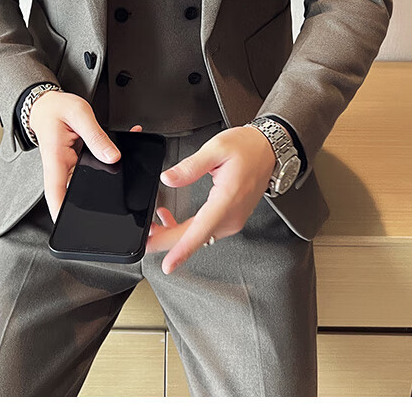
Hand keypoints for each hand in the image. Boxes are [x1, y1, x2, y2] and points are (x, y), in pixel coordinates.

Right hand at [29, 90, 141, 221]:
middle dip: (92, 203)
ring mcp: (68, 168)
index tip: (69, 226)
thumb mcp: (80, 115)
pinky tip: (123, 153)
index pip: (55, 193)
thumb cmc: (57, 109)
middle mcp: (60, 168)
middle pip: (73, 195)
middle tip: (113, 206)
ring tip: (125, 177)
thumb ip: (96, 136)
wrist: (48, 105)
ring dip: (105, 182)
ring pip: (86, 184)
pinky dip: (108, 163)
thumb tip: (112, 156)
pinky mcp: (76, 164)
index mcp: (56, 159)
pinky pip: (93, 170)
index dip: (61, 212)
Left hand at [145, 125, 276, 273]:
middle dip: (167, 241)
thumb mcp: (216, 148)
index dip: (182, 249)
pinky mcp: (229, 219)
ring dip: (174, 235)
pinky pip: (204, 231)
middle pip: (195, 237)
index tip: (169, 264)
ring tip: (152, 226)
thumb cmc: (247, 148)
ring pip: (198, 236)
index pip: (201, 230)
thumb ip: (190, 166)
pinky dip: (185, 230)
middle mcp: (231, 216)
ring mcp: (232, 220)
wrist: (267, 150)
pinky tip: (169, 219)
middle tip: (144, 239)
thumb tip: (168, 179)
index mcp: (227, 199)